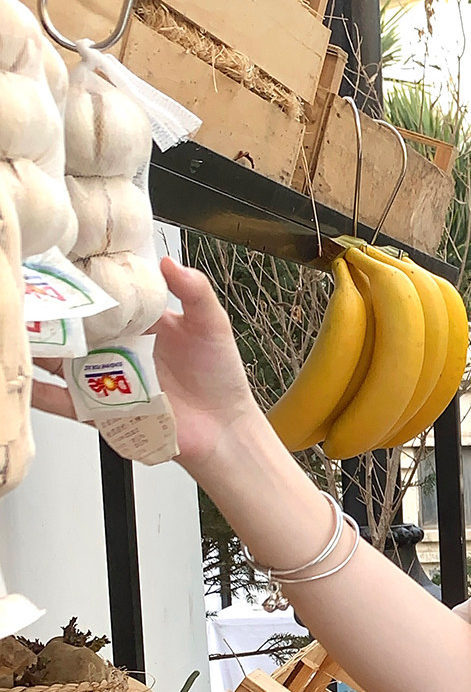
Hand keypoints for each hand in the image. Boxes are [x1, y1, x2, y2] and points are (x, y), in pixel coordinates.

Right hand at [30, 257, 262, 475]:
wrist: (222, 429)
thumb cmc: (219, 378)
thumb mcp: (211, 325)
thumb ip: (195, 292)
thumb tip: (170, 263)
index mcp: (143, 322)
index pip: (106, 296)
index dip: (86, 282)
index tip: (63, 267)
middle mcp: (120, 346)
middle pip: (78, 327)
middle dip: (55, 315)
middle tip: (35, 301)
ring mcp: (108, 377)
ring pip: (64, 360)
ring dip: (43, 349)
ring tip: (26, 335)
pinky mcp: (103, 407)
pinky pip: (67, 400)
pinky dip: (44, 394)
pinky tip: (28, 384)